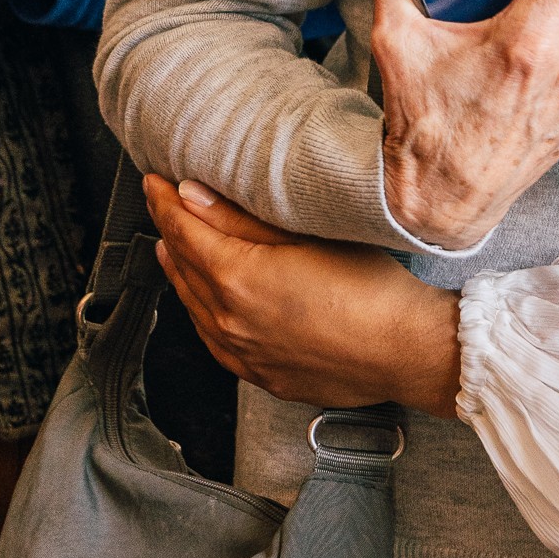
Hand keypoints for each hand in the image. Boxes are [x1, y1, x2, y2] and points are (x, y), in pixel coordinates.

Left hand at [144, 174, 460, 417]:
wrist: (404, 350)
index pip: (185, 231)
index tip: (155, 182)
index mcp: (237, 280)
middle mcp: (230, 322)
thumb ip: (241, 218)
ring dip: (180, 273)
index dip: (166, 203)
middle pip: (184, 268)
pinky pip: (214, 341)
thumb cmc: (368, 287)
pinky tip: (204, 305)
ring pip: (194, 308)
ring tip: (172, 248)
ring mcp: (244, 354)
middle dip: (170, 232)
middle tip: (161, 205)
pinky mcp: (262, 375)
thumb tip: (190, 195)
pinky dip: (200, 314)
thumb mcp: (305, 235)